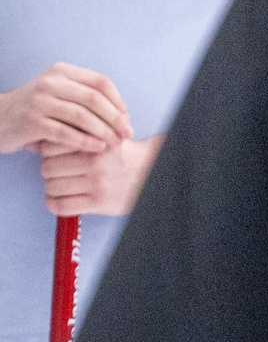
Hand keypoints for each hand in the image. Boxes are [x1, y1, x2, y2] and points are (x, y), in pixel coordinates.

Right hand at [0, 64, 130, 154]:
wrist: (0, 117)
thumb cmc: (39, 109)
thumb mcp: (61, 94)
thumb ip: (87, 99)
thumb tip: (124, 116)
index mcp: (61, 72)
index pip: (100, 82)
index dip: (119, 102)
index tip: (127, 119)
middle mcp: (50, 83)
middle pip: (95, 99)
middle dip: (116, 119)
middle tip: (126, 134)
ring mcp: (40, 101)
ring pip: (83, 116)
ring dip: (104, 132)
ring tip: (116, 144)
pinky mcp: (33, 122)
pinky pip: (67, 133)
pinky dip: (86, 142)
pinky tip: (98, 149)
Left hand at [40, 134, 158, 215]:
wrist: (150, 174)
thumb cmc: (123, 157)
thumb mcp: (103, 137)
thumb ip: (79, 135)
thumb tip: (43, 142)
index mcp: (92, 144)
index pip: (50, 147)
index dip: (47, 153)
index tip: (53, 157)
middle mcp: (94, 163)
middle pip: (48, 168)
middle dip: (49, 171)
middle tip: (57, 173)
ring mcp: (97, 184)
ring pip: (52, 187)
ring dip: (52, 188)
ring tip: (60, 187)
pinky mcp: (99, 203)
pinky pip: (62, 206)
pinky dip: (53, 204)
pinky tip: (56, 201)